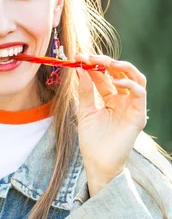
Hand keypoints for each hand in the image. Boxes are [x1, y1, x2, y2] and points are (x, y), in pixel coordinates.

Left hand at [74, 53, 146, 189]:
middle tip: (90, 56)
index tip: (78, 56)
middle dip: (105, 62)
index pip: (103, 76)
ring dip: (123, 67)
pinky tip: (116, 81)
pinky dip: (129, 84)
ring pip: (135, 78)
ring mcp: (132, 105)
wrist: (97, 161)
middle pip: (119, 73)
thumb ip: (85, 91)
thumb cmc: (91, 139)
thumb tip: (80, 68)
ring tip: (107, 62)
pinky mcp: (139, 114)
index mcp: (109, 98)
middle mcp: (122, 99)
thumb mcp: (85, 111)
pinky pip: (139, 93)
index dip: (92, 65)